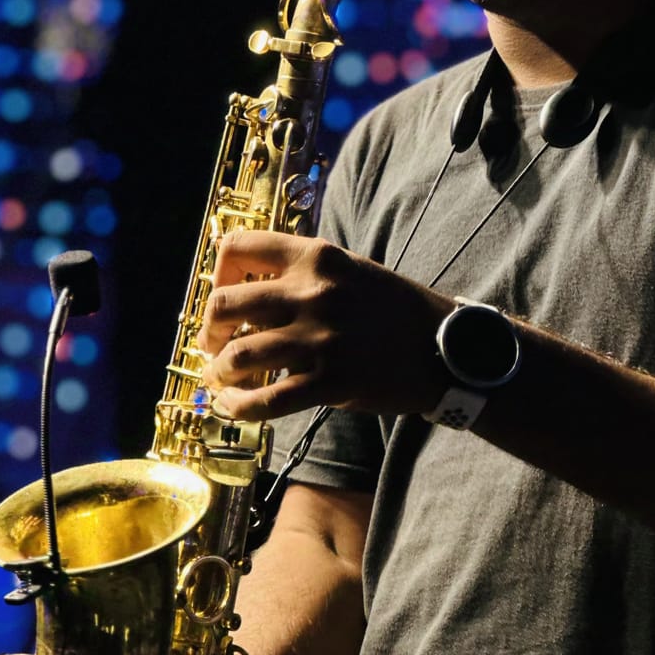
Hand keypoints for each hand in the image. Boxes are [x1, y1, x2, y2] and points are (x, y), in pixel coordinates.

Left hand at [198, 230, 451, 420]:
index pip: (238, 247)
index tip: (223, 293)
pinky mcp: (330, 381)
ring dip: (221, 372)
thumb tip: (250, 288)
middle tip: (213, 345)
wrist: (444, 347)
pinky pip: (266, 400)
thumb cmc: (395, 310)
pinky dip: (240, 407)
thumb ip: (306, 273)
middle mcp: (313, 293)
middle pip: (224, 304)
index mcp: (317, 258)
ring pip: (238, 355)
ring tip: (222, 379)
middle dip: (209, 330)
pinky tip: (235, 407)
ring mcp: (320, 338)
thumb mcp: (351, 271)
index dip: (218, 273)